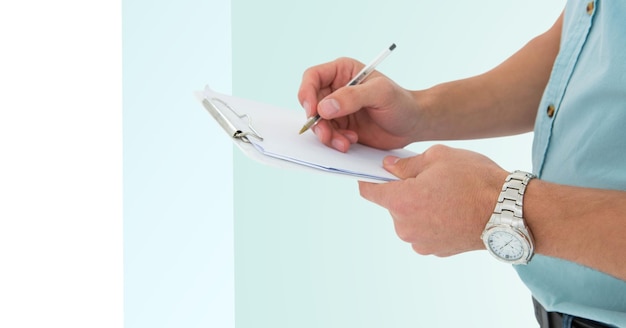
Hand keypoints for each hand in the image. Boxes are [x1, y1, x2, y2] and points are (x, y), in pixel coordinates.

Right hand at [298, 57, 419, 151]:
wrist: (413, 124)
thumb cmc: (401, 102)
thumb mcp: (380, 94)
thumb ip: (352, 97)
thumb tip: (324, 108)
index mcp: (342, 71)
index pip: (312, 77)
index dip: (306, 93)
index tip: (312, 111)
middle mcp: (336, 89)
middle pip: (311, 103)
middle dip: (317, 122)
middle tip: (327, 135)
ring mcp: (337, 109)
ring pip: (317, 122)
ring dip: (327, 135)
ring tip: (345, 142)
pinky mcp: (341, 127)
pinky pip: (327, 135)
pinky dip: (335, 142)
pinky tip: (351, 142)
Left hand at [359, 145, 508, 255]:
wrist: (511, 213)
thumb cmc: (476, 181)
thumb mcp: (439, 157)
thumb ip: (406, 164)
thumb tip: (388, 167)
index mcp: (401, 201)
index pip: (369, 191)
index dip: (369, 178)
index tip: (375, 171)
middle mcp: (405, 227)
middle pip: (393, 204)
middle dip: (404, 190)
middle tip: (429, 178)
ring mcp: (420, 242)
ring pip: (409, 218)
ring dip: (420, 207)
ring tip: (446, 195)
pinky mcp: (436, 250)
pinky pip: (425, 231)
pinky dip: (433, 220)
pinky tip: (453, 209)